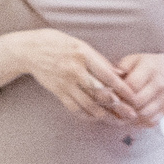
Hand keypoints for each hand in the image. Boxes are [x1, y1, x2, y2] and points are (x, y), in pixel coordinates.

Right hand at [4, 28, 136, 123]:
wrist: (29, 50)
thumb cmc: (57, 43)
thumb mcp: (80, 44)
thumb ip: (99, 60)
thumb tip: (120, 73)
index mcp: (83, 54)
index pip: (108, 75)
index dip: (123, 89)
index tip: (134, 97)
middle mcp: (75, 70)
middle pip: (100, 93)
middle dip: (118, 107)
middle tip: (131, 114)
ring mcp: (65, 82)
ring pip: (89, 105)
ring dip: (105, 115)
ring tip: (117, 121)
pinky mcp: (58, 91)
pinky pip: (75, 108)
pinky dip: (87, 116)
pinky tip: (96, 118)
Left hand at [111, 51, 163, 127]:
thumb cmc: (147, 66)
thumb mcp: (134, 60)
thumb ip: (122, 67)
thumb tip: (110, 77)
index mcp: (150, 69)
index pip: (132, 85)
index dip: (119, 91)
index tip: (111, 92)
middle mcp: (160, 85)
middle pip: (137, 102)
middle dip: (123, 104)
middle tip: (113, 104)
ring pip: (144, 114)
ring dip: (130, 116)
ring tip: (120, 112)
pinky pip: (151, 122)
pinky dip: (139, 122)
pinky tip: (131, 117)